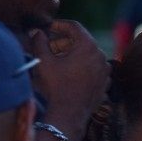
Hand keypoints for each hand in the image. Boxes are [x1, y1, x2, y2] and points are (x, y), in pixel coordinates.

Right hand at [26, 20, 108, 138]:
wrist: (69, 115)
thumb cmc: (56, 87)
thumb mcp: (43, 61)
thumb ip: (39, 41)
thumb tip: (37, 31)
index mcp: (88, 46)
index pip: (74, 26)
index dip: (59, 25)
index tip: (48, 28)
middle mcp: (101, 55)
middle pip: (81, 41)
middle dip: (64, 42)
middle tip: (50, 47)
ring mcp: (105, 70)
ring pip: (88, 55)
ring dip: (73, 55)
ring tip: (58, 61)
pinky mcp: (105, 83)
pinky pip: (93, 69)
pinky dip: (82, 67)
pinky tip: (69, 74)